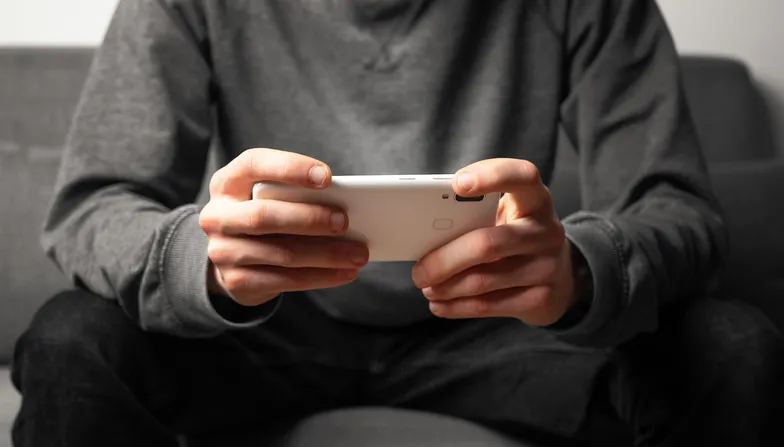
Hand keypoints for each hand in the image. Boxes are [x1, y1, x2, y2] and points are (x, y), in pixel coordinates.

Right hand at [199, 149, 368, 305]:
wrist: (233, 258)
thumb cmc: (266, 215)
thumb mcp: (271, 197)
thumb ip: (296, 195)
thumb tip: (346, 206)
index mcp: (227, 182)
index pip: (253, 165)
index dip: (290, 169)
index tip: (327, 177)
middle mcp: (217, 215)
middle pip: (264, 215)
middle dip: (310, 219)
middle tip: (346, 221)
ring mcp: (223, 251)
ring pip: (281, 253)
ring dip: (326, 255)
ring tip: (358, 254)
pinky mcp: (235, 281)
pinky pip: (285, 280)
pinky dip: (321, 277)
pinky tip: (345, 273)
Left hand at [412, 159, 580, 325]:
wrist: (561, 276)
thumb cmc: (516, 236)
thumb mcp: (505, 216)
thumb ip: (475, 214)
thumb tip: (425, 230)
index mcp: (535, 199)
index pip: (522, 176)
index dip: (491, 176)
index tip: (457, 184)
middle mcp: (546, 231)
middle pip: (487, 243)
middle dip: (445, 259)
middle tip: (418, 271)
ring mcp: (547, 267)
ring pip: (483, 280)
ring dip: (446, 286)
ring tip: (426, 285)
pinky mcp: (541, 298)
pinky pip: (489, 306)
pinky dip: (456, 307)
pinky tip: (439, 304)